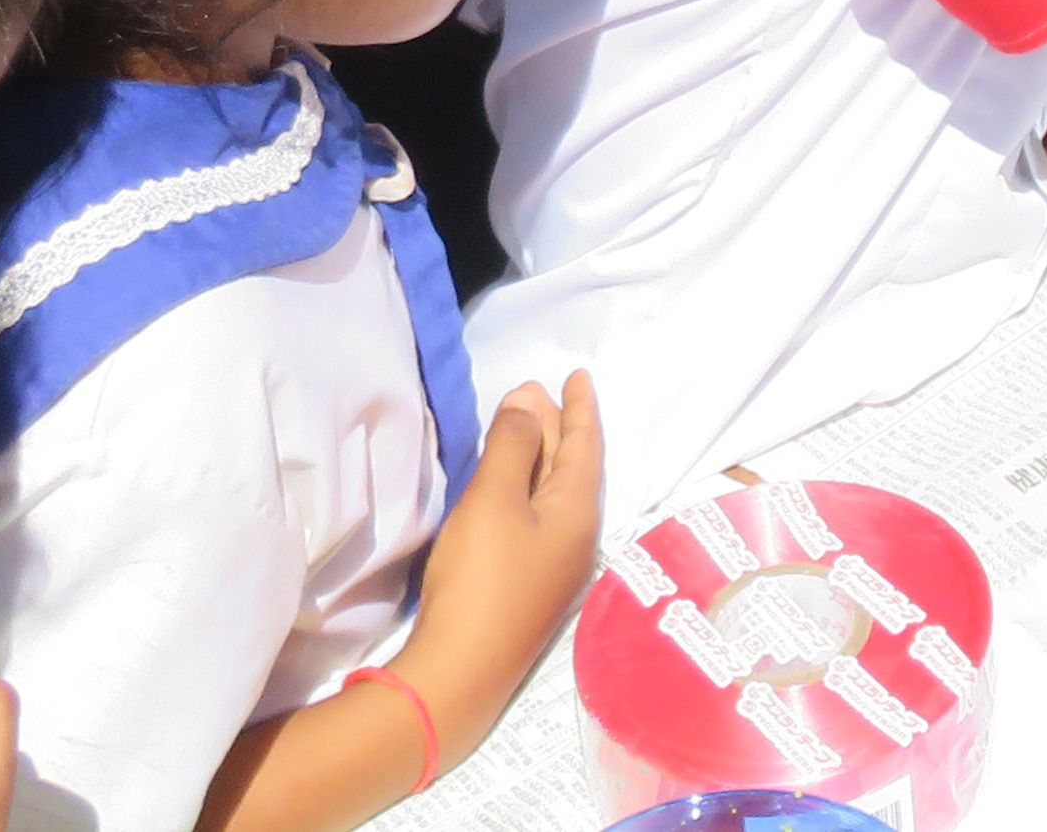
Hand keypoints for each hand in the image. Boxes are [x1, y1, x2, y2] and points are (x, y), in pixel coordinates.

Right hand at [404, 376, 607, 688]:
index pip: (586, 444)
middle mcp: (576, 535)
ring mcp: (553, 564)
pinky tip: (507, 484)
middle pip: (571, 466)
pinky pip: (536, 515)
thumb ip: (513, 446)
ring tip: (520, 425)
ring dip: (539, 455)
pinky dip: (525, 485)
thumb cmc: (482, 577)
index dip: (580, 407)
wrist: (460, 671)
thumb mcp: (495, 500)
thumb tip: (529, 402)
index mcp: (578, 511)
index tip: (578, 375)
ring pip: (552, 492)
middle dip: (556, 426)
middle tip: (536, 391)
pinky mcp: (527, 585)